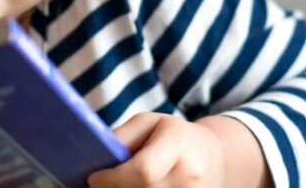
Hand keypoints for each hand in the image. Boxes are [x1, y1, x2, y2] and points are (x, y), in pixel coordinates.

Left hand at [86, 112, 225, 187]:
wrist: (212, 156)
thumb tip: (96, 156)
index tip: (93, 177)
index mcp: (178, 143)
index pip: (143, 170)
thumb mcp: (147, 122)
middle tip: (97, 184)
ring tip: (114, 184)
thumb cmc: (173, 135)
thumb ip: (122, 137)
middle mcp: (190, 175)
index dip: (114, 178)